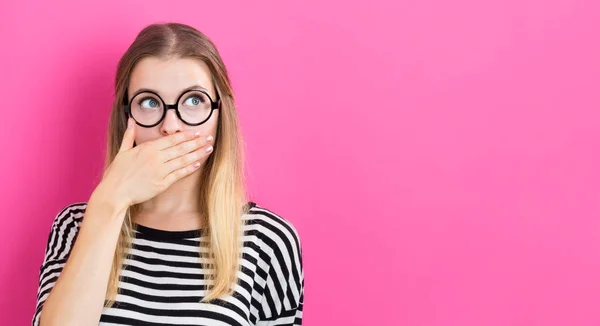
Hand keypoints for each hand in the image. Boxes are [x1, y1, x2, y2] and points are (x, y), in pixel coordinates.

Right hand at [98, 118, 213, 208]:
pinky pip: (179, 174)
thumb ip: (129, 135)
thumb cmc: (117, 172)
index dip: (186, 136)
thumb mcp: (122, 151)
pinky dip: (189, 168)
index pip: (171, 140)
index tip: (197, 133)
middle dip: (196, 142)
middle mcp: (156, 158)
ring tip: (209, 149)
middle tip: (209, 138)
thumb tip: (131, 120)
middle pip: (181, 148)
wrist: (114, 192)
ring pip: (182, 160)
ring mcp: (160, 171)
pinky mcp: (162, 184)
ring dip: (197, 154)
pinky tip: (198, 163)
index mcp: (147, 148)